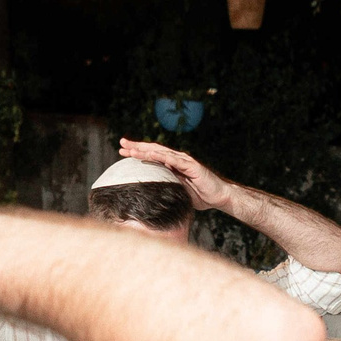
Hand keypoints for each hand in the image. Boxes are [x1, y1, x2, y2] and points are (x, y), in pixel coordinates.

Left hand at [117, 138, 233, 211]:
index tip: (123, 152)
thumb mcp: (178, 191)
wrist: (219, 197)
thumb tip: (151, 189)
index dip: (138, 153)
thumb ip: (167, 186)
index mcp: (173, 165)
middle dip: (137, 146)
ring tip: (131, 148)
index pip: (152, 156)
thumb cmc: (201, 195)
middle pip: (153, 150)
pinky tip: (149, 154)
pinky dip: (160, 156)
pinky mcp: (191, 165)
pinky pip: (173, 160)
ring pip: (160, 152)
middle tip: (121, 143)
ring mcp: (184, 161)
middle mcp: (177, 159)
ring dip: (144, 150)